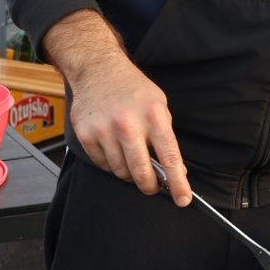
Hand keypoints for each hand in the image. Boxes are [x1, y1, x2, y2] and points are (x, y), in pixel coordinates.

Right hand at [43, 11, 190, 204]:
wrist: (98, 70)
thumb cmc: (133, 89)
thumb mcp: (159, 105)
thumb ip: (167, 137)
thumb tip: (177, 171)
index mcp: (153, 115)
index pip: (169, 157)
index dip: (178, 183)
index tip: (183, 199)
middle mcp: (128, 124)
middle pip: (141, 172)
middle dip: (150, 186)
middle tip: (154, 186)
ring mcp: (104, 130)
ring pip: (121, 172)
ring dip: (129, 172)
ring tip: (132, 157)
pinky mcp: (86, 135)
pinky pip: (102, 165)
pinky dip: (111, 164)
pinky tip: (114, 149)